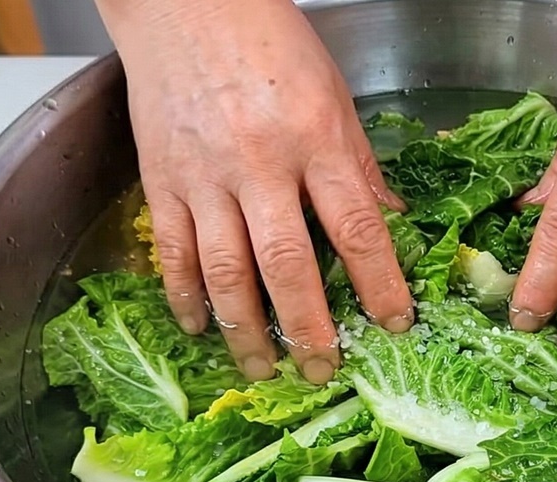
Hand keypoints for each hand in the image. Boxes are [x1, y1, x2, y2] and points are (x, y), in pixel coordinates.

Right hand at [96, 0, 413, 383]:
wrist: (186, 3)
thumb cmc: (269, 42)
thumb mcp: (334, 96)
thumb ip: (360, 167)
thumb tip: (394, 224)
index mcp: (316, 139)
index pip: (358, 229)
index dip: (380, 285)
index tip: (396, 325)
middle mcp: (260, 163)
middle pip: (288, 265)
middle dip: (310, 329)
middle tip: (325, 371)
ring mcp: (204, 175)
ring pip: (227, 272)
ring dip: (247, 331)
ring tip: (265, 368)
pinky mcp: (161, 179)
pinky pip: (172, 253)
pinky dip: (187, 297)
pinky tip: (202, 328)